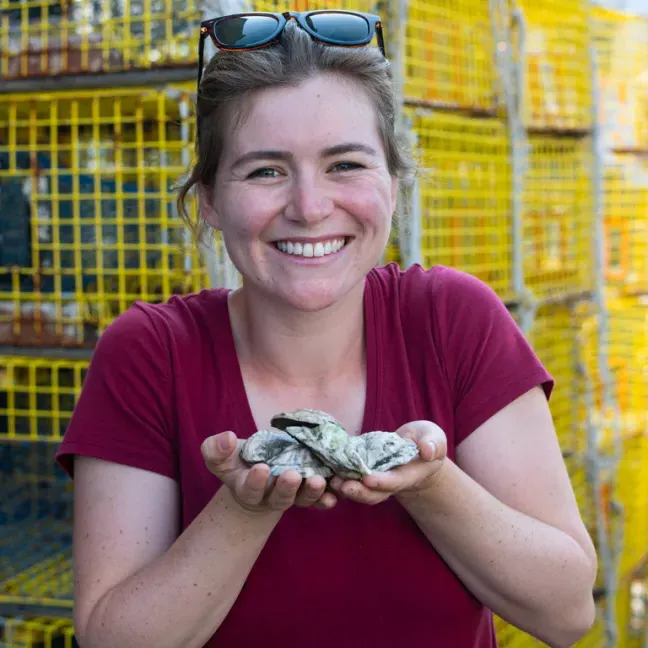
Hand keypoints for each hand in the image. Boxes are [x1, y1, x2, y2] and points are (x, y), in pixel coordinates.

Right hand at [201, 431, 337, 513]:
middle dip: (286, 488)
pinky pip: (318, 499)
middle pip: (279, 498)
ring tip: (317, 480)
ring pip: (302, 499)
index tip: (261, 468)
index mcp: (247, 489)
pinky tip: (334, 495)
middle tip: (291, 475)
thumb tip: (226, 437)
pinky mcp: (307, 491)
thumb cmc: (236, 460)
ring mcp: (292, 496)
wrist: (255, 468)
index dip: (256, 481)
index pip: (251, 490)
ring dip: (311, 492)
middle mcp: (270, 497)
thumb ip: (216, 449)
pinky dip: (326, 498)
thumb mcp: (220, 455)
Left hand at [329, 421, 446, 504]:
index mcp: (409, 475)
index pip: (395, 482)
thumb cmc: (426, 440)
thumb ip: (434, 444)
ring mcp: (376, 480)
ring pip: (360, 490)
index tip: (369, 478)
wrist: (415, 448)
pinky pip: (350, 479)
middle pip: (374, 493)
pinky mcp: (363, 472)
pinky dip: (338, 478)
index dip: (382, 482)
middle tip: (343, 485)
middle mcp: (391, 482)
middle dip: (358, 491)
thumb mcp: (434, 438)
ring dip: (345, 488)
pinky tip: (326, 472)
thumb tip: (427, 450)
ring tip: (331, 480)